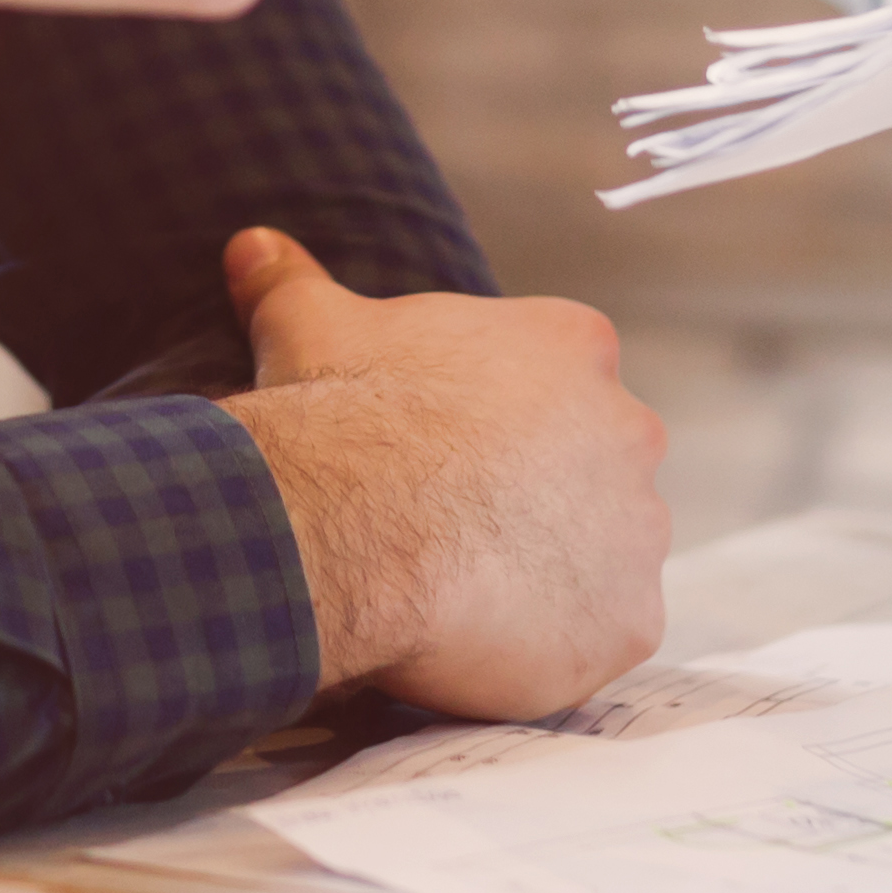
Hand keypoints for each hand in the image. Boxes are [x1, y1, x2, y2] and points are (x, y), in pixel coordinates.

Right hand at [214, 228, 668, 719]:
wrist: (351, 523)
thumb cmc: (339, 413)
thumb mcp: (307, 326)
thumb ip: (295, 282)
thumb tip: (254, 245)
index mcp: (570, 344)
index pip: (559, 379)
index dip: (497, 420)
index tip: (442, 448)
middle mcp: (627, 429)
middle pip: (593, 468)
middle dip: (538, 496)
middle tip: (452, 525)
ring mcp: (637, 530)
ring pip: (603, 557)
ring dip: (551, 573)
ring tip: (464, 591)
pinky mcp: (628, 621)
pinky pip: (601, 639)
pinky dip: (553, 647)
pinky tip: (484, 642)